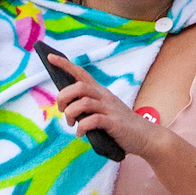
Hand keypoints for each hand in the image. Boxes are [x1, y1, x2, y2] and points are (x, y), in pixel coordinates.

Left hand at [45, 50, 165, 157]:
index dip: (65, 65)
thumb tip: (68, 110)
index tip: (50, 57)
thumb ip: (88, 109)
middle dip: (64, 96)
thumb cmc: (121, 126)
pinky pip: (93, 120)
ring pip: (83, 102)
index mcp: (100, 92)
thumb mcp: (103, 112)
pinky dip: (82, 128)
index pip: (81, 73)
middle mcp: (105, 97)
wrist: (145, 137)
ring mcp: (110, 109)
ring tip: (71, 124)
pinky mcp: (114, 122)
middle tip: (62, 110)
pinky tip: (81, 134)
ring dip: (71, 113)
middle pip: (79, 86)